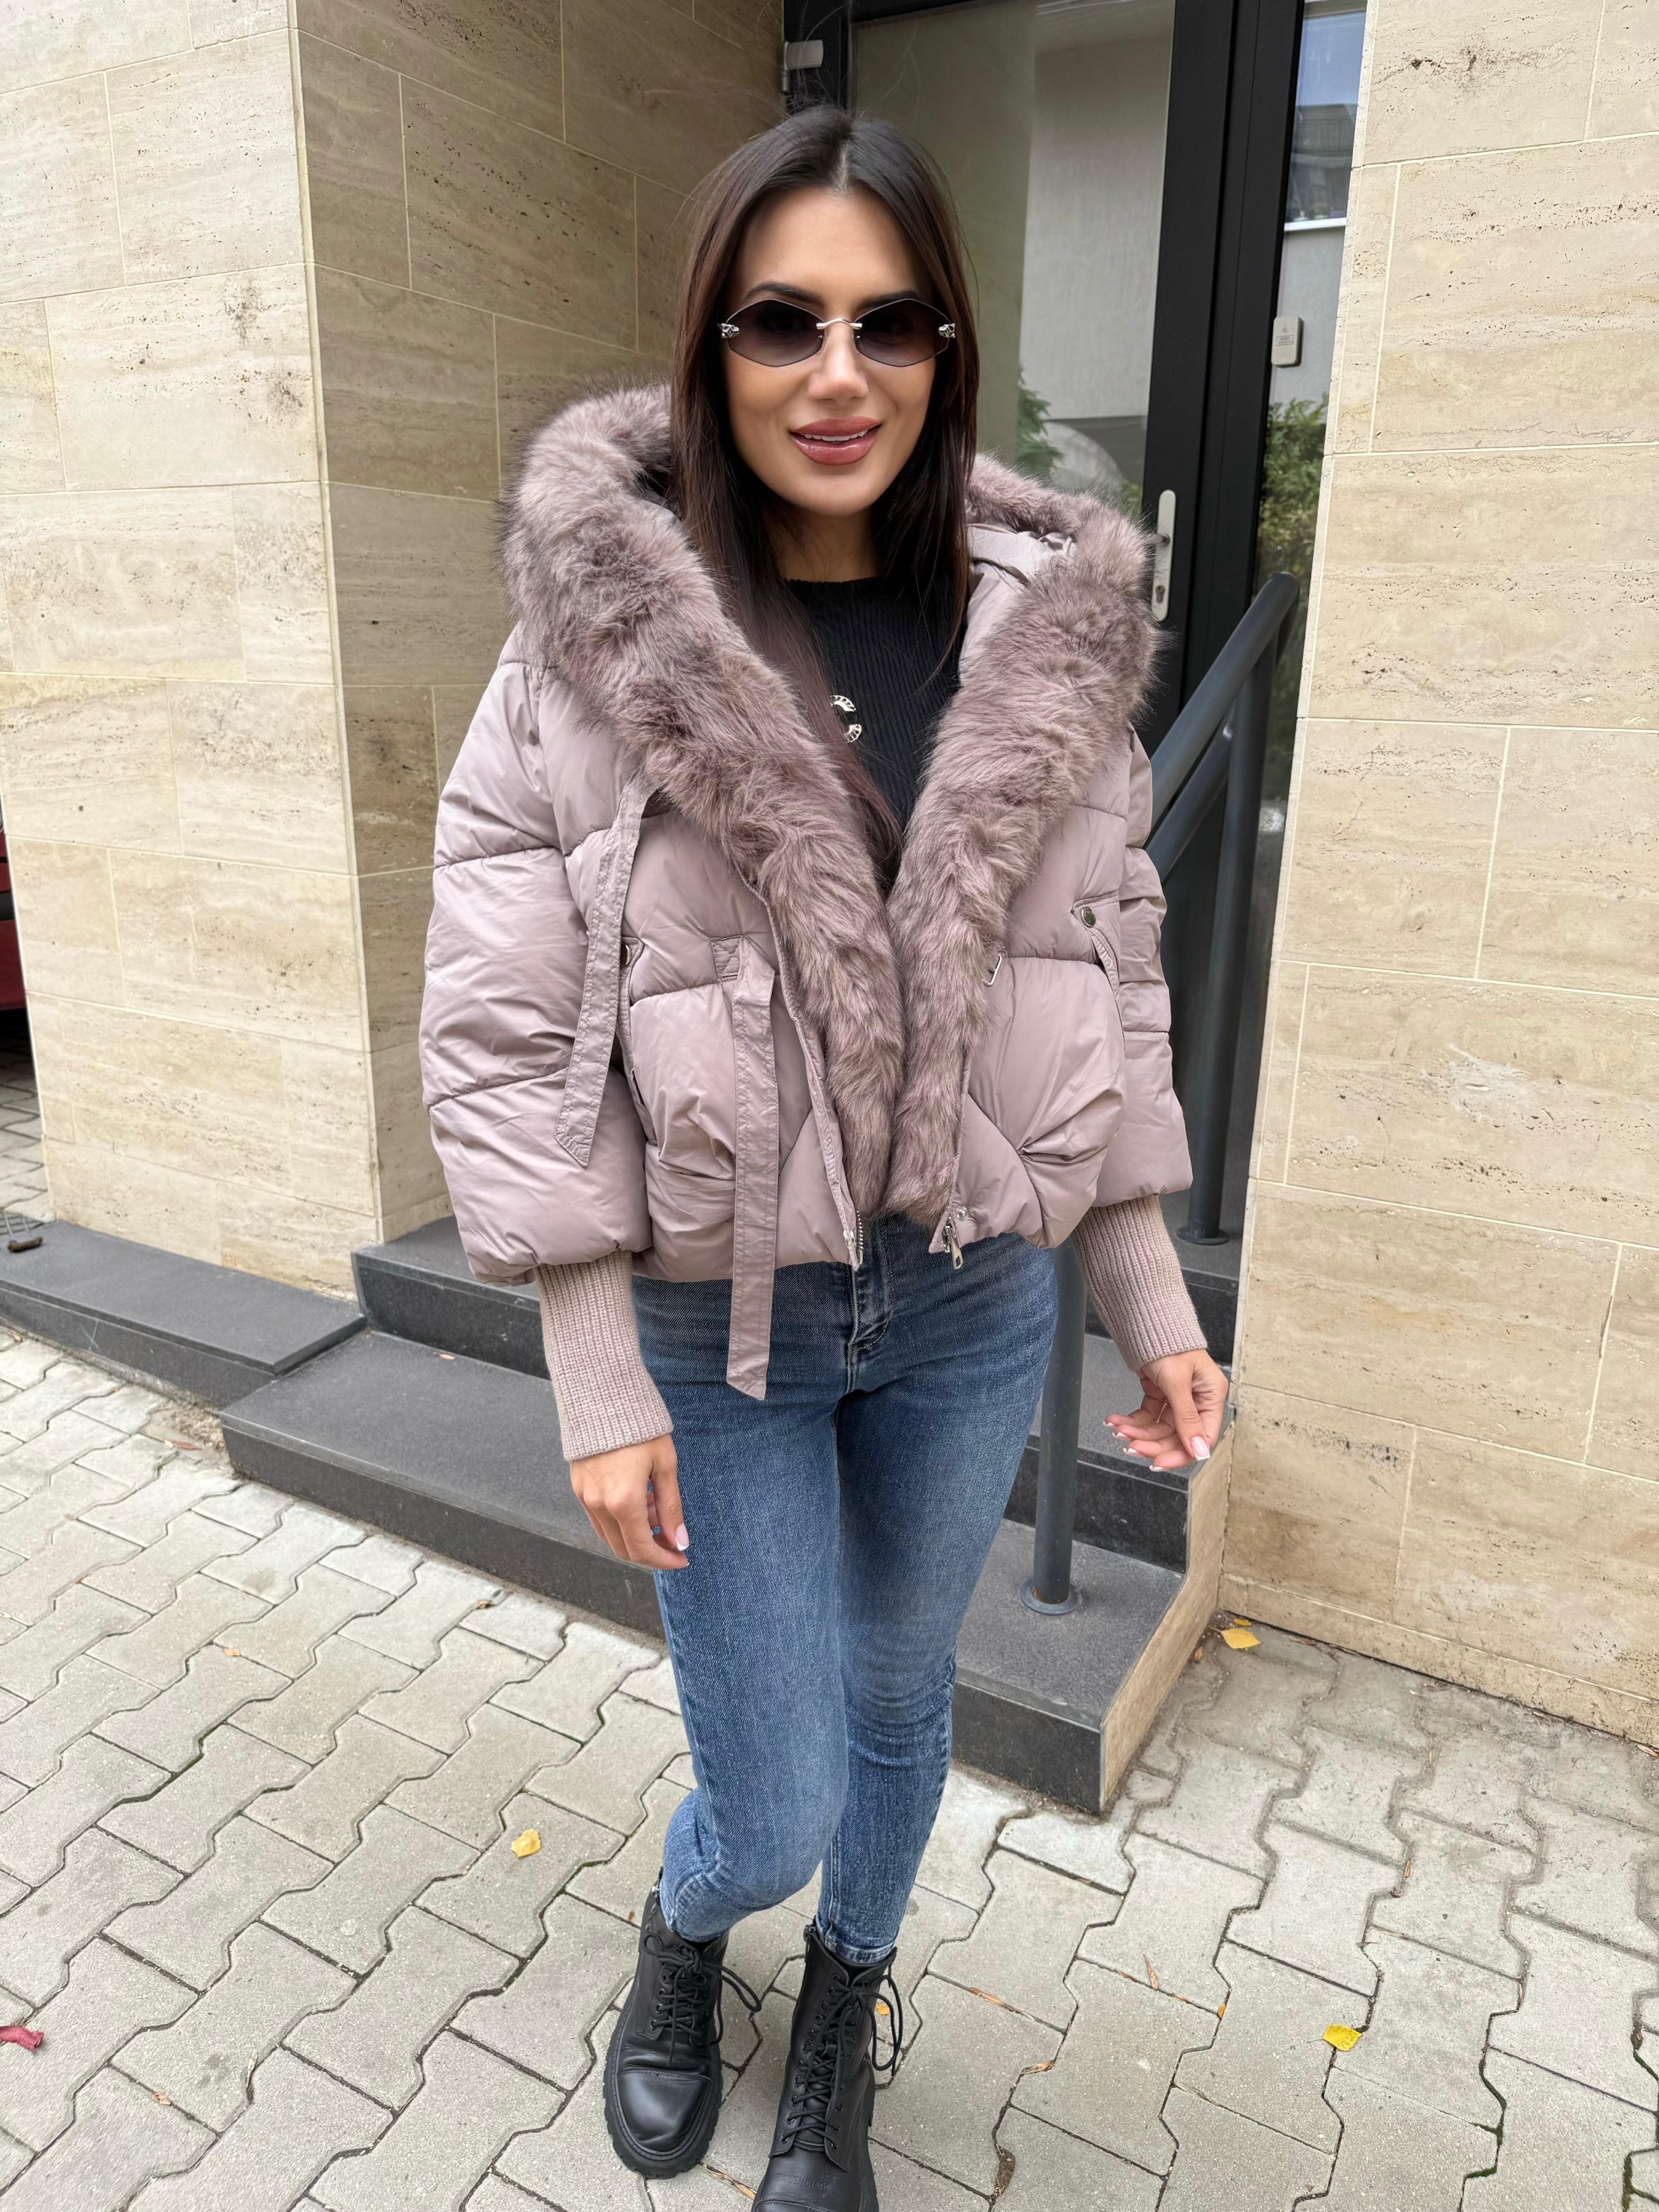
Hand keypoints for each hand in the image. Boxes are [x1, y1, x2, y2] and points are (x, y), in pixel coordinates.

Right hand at [569, 1435, 688, 1569]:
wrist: (602, 1396)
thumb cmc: (639, 1427)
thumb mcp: (665, 1465)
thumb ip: (671, 1508)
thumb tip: (679, 1541)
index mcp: (623, 1501)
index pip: (642, 1549)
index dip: (664, 1559)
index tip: (681, 1558)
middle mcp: (599, 1505)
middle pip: (624, 1548)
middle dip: (651, 1550)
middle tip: (672, 1538)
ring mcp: (585, 1497)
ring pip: (609, 1535)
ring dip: (635, 1534)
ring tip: (656, 1509)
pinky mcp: (578, 1487)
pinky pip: (598, 1518)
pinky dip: (619, 1520)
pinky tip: (638, 1499)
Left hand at [1105, 1349, 1227, 1472]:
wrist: (1145, 1319)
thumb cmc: (1168, 1341)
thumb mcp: (1177, 1382)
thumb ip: (1187, 1418)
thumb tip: (1199, 1450)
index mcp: (1210, 1395)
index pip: (1201, 1436)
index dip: (1180, 1453)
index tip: (1158, 1462)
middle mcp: (1197, 1398)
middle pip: (1177, 1435)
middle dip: (1151, 1442)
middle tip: (1129, 1445)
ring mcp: (1177, 1397)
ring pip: (1158, 1427)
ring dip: (1137, 1431)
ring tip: (1118, 1429)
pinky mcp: (1159, 1393)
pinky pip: (1147, 1415)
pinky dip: (1132, 1420)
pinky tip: (1117, 1420)